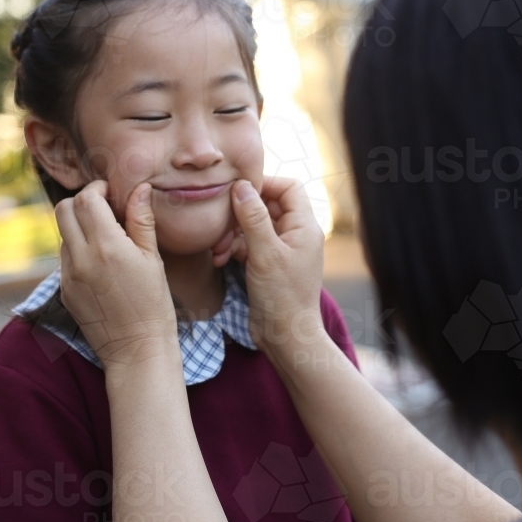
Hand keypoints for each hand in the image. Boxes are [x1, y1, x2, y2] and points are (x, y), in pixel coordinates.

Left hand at [55, 181, 178, 377]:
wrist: (137, 350)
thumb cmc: (154, 304)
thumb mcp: (153, 259)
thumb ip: (142, 220)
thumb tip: (140, 189)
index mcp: (106, 246)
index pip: (86, 199)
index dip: (98, 189)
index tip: (111, 194)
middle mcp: (81, 258)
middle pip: (64, 209)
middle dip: (82, 202)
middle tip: (104, 209)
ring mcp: (68, 276)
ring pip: (63, 234)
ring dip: (79, 227)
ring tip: (106, 239)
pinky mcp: (64, 291)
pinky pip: (64, 259)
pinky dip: (78, 250)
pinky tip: (101, 263)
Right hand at [228, 177, 326, 365]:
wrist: (286, 337)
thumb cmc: (282, 297)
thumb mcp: (265, 254)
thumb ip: (253, 218)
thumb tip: (241, 186)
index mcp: (304, 226)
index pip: (288, 187)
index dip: (263, 184)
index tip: (237, 190)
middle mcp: (296, 234)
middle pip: (267, 205)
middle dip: (240, 214)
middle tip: (220, 224)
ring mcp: (282, 250)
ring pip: (254, 226)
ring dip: (232, 234)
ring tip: (217, 249)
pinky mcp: (268, 264)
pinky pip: (249, 245)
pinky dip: (234, 248)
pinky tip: (220, 259)